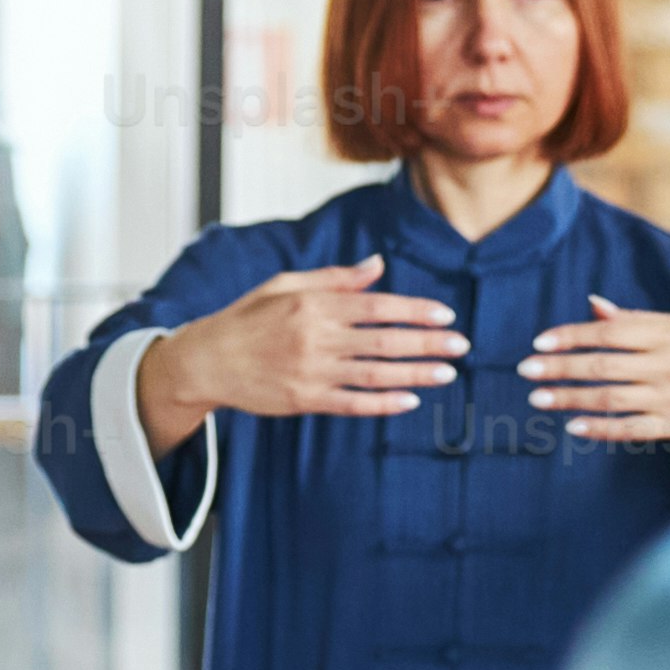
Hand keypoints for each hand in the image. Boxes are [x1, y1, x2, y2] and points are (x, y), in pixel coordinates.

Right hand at [140, 259, 464, 445]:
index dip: (414, 311)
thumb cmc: (248, 318)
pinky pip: (351, 403)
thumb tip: (378, 266)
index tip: (445, 315)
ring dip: (414, 374)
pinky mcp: (304, 400)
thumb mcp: (286, 284)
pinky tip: (410, 401)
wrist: (208, 359)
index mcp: (314, 303)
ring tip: (447, 374)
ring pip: (373, 374)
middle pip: (383, 341)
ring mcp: (311, 371)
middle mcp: (315, 337)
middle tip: (461, 345)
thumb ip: (336, 279)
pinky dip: (382, 403)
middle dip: (427, 343)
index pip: (376, 306)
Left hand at [524, 303, 669, 449]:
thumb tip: (594, 306)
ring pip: (611, 398)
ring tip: (539, 399)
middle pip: (603, 364)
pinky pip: (632, 428)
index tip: (540, 343)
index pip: (611, 330)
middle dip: (560, 368)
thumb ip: (639, 320)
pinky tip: (575, 426)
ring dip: (572, 399)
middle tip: (526, 372)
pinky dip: (601, 428)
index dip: (571, 336)